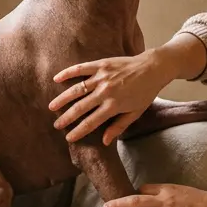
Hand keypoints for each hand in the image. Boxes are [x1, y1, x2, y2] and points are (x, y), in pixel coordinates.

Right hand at [50, 49, 174, 143]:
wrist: (153, 68)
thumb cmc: (146, 92)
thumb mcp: (135, 113)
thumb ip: (119, 126)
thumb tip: (105, 142)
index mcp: (114, 106)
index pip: (91, 122)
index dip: (78, 131)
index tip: (69, 138)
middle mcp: (105, 92)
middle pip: (80, 108)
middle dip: (66, 118)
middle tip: (56, 125)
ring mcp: (102, 77)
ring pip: (77, 89)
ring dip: (63, 99)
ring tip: (52, 107)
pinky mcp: (101, 64)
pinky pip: (81, 69)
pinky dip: (68, 73)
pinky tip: (56, 79)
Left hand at [105, 184, 206, 206]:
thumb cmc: (203, 199)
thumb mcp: (183, 189)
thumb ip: (166, 191)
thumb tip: (151, 194)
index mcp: (167, 189)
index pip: (143, 189)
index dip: (134, 194)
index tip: (128, 199)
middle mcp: (164, 202)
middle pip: (136, 201)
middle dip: (119, 203)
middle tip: (106, 206)